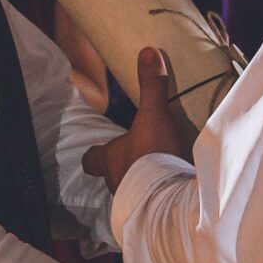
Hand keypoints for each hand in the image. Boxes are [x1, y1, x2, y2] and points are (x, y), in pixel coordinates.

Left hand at [80, 47, 191, 193]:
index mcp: (109, 159)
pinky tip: (171, 188)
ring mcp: (133, 199)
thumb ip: (150, 86)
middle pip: (111, 174)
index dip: (96, 153)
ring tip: (159, 173)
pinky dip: (158, 195)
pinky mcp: (153, 211)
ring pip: (131, 189)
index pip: (91, 159)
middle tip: (139, 157)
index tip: (103, 148)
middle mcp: (115, 181)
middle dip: (123, 166)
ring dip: (141, 182)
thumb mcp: (153, 115)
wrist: (169, 194)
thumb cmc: (151, 153)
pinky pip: (151, 202)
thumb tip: (147, 51)